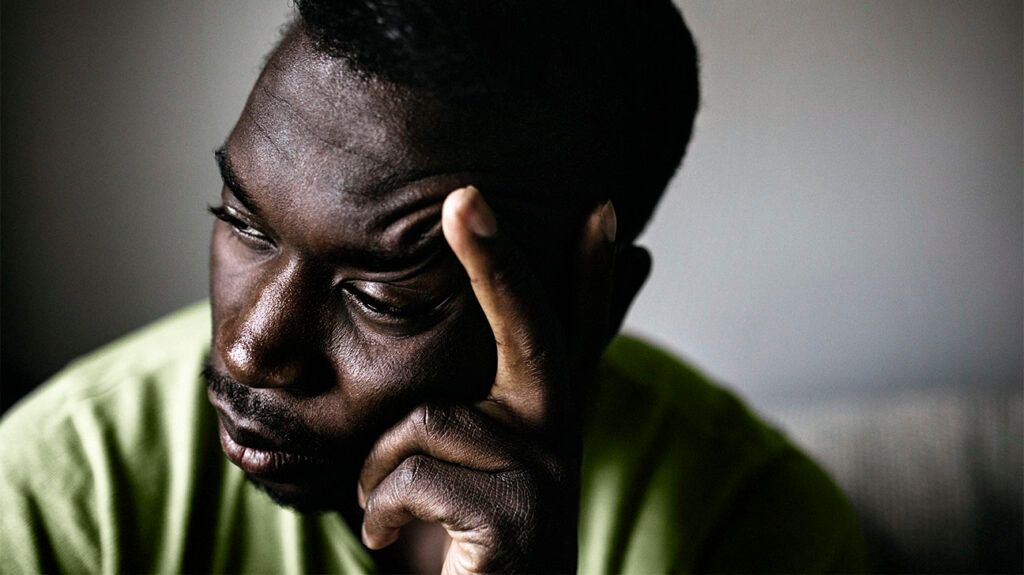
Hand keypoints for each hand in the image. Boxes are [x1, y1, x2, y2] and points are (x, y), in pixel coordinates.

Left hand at [358, 186, 617, 573]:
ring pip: (424, 422)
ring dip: (378, 470)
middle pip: (534, 332)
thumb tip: (450, 380)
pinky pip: (408, 476)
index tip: (605, 209)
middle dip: (500, 261)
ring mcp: (544, 478)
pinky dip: (378, 508)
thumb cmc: (457, 543)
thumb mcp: (459, 469)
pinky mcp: (514, 519)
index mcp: (542, 420)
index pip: (573, 332)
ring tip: (389, 509)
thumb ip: (458, 415)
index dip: (593, 272)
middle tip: (466, 197)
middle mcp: (557, 439)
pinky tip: (390, 534)